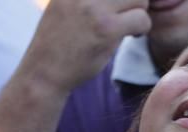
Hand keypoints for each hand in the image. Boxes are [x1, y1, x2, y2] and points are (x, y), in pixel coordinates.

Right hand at [21, 0, 150, 94]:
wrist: (44, 69)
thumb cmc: (59, 39)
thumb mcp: (66, 3)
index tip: (121, 7)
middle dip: (135, 1)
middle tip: (128, 14)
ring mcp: (93, 7)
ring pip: (140, 0)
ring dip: (140, 13)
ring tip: (130, 25)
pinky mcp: (105, 28)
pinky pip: (141, 19)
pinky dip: (142, 28)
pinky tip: (132, 35)